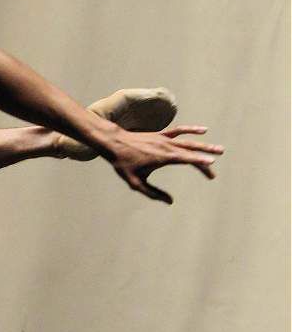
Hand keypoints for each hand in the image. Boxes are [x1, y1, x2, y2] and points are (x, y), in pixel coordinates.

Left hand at [104, 125, 223, 204]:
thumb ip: (153, 193)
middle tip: (218, 162)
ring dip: (203, 145)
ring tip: (219, 149)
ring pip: (187, 141)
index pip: (185, 159)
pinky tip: (202, 130)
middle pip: (190, 151)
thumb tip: (170, 202)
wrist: (112, 142)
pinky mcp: (160, 134)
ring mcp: (163, 139)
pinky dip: (191, 130)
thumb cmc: (123, 163)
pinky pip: (178, 131)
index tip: (211, 164)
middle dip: (205, 156)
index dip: (199, 161)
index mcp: (162, 157)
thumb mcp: (135, 182)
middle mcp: (165, 146)